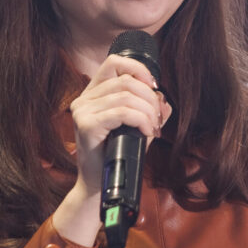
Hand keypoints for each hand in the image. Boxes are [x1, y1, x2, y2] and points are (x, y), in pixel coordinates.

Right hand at [52, 53, 171, 244]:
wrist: (100, 185)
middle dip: (150, 97)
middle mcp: (84, 99)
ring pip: (125, 96)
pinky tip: (146, 132)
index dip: (138, 69)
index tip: (155, 87)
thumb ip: (150, 113)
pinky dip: (140, 120)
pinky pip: (121, 112)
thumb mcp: (137, 129)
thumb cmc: (117, 156)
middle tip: (157, 119)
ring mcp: (82, 111)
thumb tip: (165, 102)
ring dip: (148, 111)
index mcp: (93, 93)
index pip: (114, 62)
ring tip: (152, 128)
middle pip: (125, 80)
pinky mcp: (85, 125)